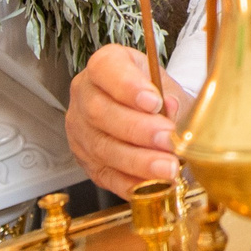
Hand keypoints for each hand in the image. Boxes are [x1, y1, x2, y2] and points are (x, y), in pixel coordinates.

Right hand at [65, 45, 191, 194]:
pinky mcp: (87, 162)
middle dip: (137, 129)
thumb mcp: (168, 86)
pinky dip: (131, 182)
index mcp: (104, 66)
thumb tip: (170, 109)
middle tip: (167, 139)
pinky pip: (105, 175)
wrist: (152, 114)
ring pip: (102, 147)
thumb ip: (170, 96)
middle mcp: (85, 95)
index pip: (105, 68)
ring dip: (138, 161)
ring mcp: (80, 130)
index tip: (154, 101)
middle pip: (100, 112)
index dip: (127, 86)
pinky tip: (154, 184)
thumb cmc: (158, 95)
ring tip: (168, 167)